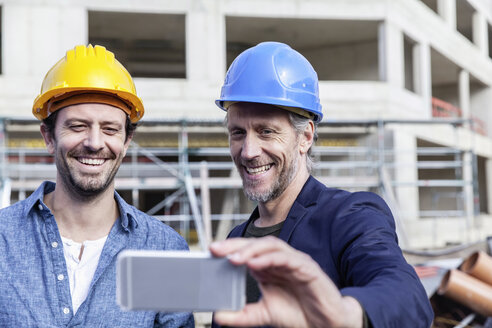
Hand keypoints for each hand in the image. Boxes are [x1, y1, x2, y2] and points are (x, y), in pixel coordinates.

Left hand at [209, 236, 362, 327]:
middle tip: (216, 249)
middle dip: (235, 245)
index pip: (247, 251)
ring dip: (251, 250)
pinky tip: (256, 264)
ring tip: (234, 258)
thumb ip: (242, 315)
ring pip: (271, 246)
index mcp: (268, 267)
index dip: (229, 248)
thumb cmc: (298, 314)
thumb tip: (218, 315)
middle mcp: (279, 261)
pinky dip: (270, 258)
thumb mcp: (263, 315)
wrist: (325, 325)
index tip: (211, 251)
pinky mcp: (307, 267)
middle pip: (255, 244)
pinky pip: (287, 258)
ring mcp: (294, 261)